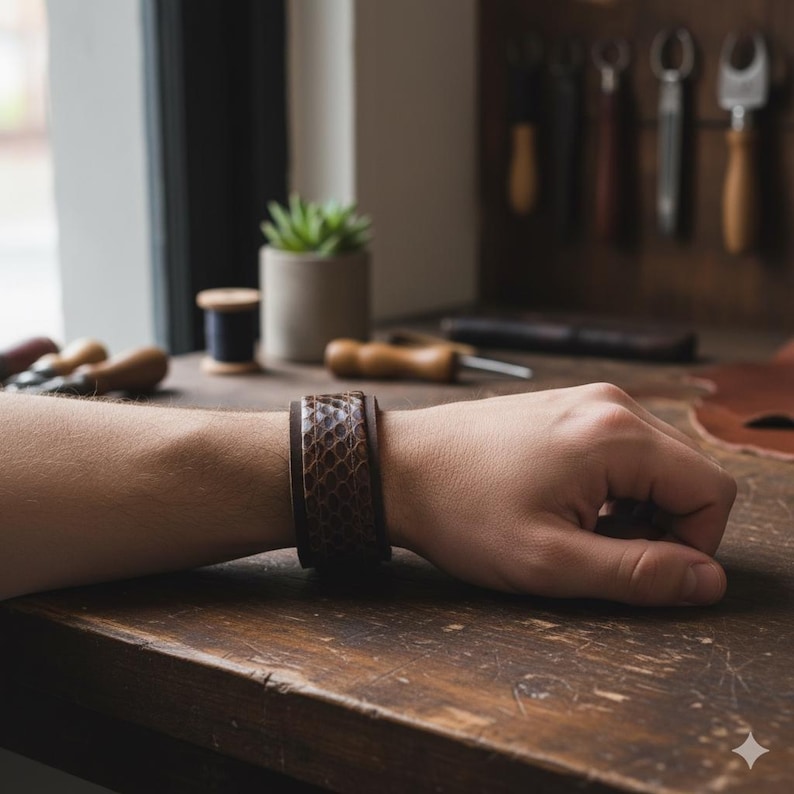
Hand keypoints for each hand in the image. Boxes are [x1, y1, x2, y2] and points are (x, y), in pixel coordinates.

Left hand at [381, 384, 735, 605]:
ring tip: (572, 530)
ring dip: (632, 509)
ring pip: (653, 464)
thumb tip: (706, 580)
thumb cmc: (459, 511)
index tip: (639, 571)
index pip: (712, 491)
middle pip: (685, 474)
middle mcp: (610, 404)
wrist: (395, 466)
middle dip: (660, 526)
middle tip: (595, 552)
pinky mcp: (563, 407)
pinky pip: (618, 450)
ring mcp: (584, 399)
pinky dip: (608, 487)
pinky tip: (560, 505)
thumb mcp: (549, 561)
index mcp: (616, 435)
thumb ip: (638, 574)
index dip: (693, 545)